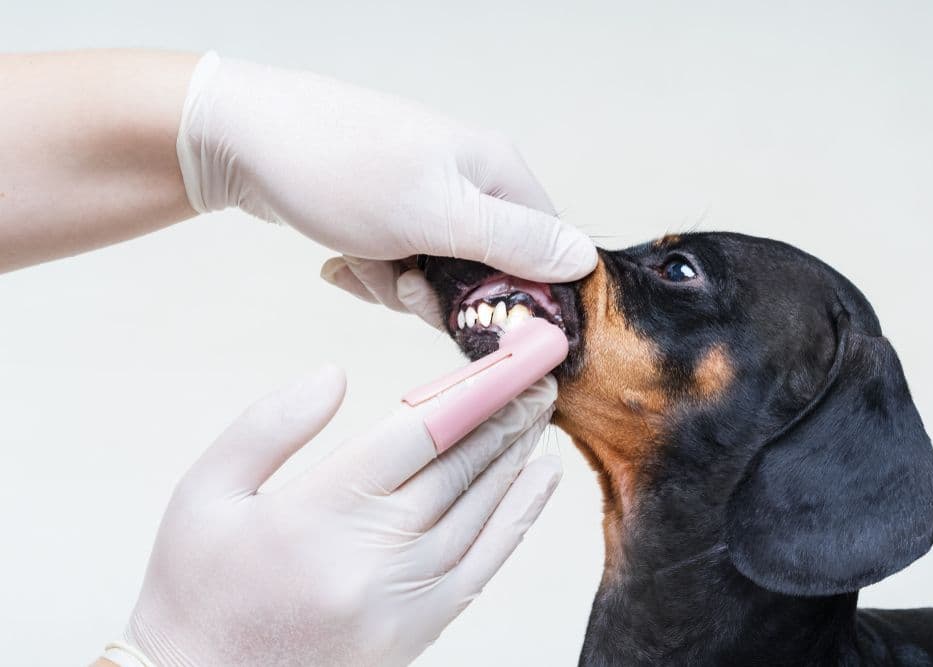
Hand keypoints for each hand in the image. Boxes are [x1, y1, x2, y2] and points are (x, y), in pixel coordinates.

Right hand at [120, 365, 559, 666]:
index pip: (418, 435)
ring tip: (539, 412)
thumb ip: (268, 426)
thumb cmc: (198, 585)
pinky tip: (539, 479)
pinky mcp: (418, 631)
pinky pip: (484, 565)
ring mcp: (403, 600)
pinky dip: (518, 518)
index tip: (513, 358)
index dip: (474, 390)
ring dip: (516, 456)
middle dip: (505, 415)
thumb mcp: (205, 491)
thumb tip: (334, 374)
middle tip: (538, 375)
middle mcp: (372, 557)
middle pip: (458, 469)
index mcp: (318, 513)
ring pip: (480, 512)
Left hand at [176, 52, 596, 325]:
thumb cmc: (342, 169)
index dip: (516, 296)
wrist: (243, 140)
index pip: (544, 251)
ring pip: (437, 277)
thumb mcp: (440, 215)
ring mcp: (425, 196)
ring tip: (362, 259)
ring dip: (395, 285)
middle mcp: (469, 181)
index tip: (473, 315)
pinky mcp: (388, 213)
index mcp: (496, 173)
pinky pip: (399, 265)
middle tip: (400, 282)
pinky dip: (371, 272)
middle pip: (487, 273)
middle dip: (438, 294)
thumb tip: (584, 259)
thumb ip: (516, 242)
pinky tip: (344, 258)